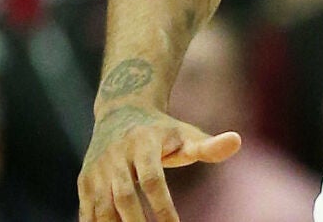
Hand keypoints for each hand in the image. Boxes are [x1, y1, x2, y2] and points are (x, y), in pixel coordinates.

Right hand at [79, 105, 240, 221]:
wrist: (121, 112)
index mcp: (143, 144)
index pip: (153, 180)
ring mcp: (97, 170)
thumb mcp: (185, 134)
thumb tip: (237, 141)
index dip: (162, 206)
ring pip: (102, 206)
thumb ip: (208, 146)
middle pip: (124, 197)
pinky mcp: (84, 181)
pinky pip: (87, 210)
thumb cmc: (163, 131)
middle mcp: (116, 157)